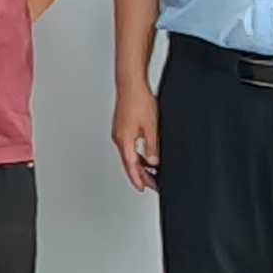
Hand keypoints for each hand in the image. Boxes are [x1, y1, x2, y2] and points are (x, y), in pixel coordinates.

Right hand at [111, 79, 159, 193]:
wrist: (130, 85)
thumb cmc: (138, 101)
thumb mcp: (151, 127)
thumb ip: (152, 147)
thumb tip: (153, 162)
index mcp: (124, 140)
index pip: (131, 166)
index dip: (138, 179)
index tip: (143, 188)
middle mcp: (119, 138)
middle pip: (129, 162)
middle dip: (140, 175)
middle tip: (150, 184)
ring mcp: (119, 132)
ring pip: (129, 154)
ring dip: (139, 164)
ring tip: (151, 172)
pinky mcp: (122, 127)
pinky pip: (129, 146)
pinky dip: (137, 153)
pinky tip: (145, 154)